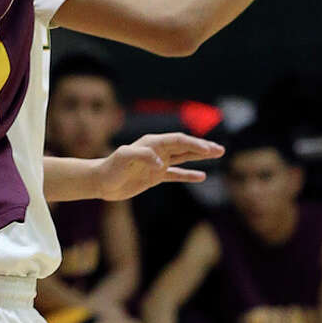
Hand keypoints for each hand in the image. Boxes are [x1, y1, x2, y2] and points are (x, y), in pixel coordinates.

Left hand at [94, 133, 223, 200]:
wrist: (101, 181)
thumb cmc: (110, 168)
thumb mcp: (123, 158)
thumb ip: (141, 156)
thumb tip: (161, 162)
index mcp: (152, 143)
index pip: (178, 141)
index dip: (193, 144)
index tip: (207, 149)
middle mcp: (157, 150)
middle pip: (185, 146)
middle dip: (203, 147)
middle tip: (221, 150)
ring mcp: (157, 163)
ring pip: (183, 157)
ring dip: (200, 156)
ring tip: (217, 155)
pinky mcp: (154, 176)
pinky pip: (175, 174)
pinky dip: (188, 175)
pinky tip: (201, 177)